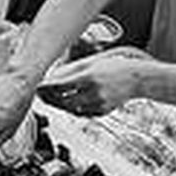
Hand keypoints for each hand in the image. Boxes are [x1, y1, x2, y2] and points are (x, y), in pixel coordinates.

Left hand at [36, 47, 151, 116]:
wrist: (137, 78)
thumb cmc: (114, 67)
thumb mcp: (91, 62)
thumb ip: (72, 69)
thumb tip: (53, 76)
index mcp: (89, 77)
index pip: (60, 86)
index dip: (47, 89)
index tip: (38, 88)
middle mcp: (93, 92)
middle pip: (63, 101)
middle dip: (50, 99)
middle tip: (42, 96)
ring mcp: (99, 104)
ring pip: (71, 109)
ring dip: (60, 105)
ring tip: (54, 99)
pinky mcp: (103, 111)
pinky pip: (82, 113)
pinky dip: (74, 108)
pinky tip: (70, 102)